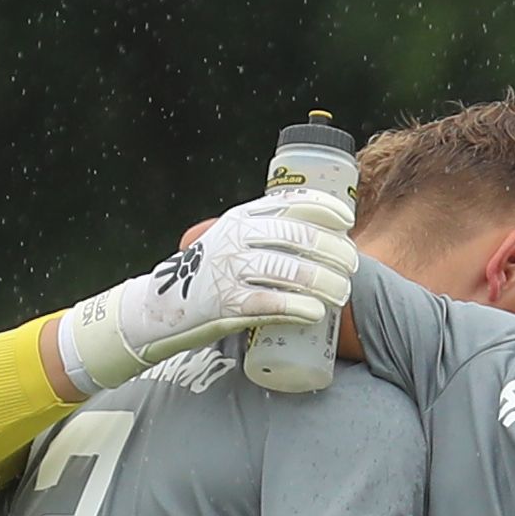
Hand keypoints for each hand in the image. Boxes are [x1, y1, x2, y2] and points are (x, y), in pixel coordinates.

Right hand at [55, 191, 362, 392]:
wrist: (162, 305)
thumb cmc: (210, 273)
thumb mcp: (233, 239)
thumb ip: (265, 232)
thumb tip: (322, 233)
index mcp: (242, 216)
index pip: (291, 202)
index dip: (326, 209)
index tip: (347, 222)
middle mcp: (237, 237)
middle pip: (299, 237)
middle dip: (335, 251)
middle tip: (352, 267)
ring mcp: (231, 269)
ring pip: (291, 270)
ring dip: (324, 282)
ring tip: (341, 293)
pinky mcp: (227, 303)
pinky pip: (271, 303)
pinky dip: (298, 307)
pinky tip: (316, 312)